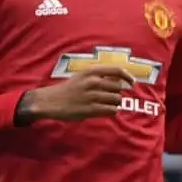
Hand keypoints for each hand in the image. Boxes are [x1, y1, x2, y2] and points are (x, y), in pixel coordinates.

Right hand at [19, 66, 135, 122]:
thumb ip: (100, 76)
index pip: (117, 70)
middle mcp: (93, 82)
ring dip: (114, 103)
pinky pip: (111, 110)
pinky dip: (111, 111)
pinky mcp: (90, 109)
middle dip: (117, 93)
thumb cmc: (69, 88)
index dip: (128, 76)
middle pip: (119, 88)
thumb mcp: (83, 76)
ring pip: (117, 100)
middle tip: (110, 97)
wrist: (49, 101)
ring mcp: (92, 96)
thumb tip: (121, 80)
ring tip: (105, 104)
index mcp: (91, 71)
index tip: (132, 83)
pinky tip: (104, 110)